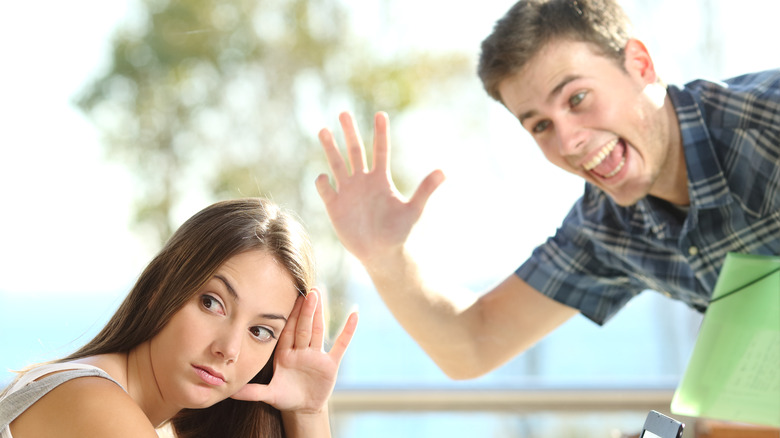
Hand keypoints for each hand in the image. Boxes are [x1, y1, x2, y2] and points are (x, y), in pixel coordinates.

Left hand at [230, 289, 357, 413]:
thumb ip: (252, 392)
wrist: (303, 408)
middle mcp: (301, 351)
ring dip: (319, 313)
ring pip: (317, 330)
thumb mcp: (269, 395)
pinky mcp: (331, 363)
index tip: (289, 298)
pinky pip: (341, 344)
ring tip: (319, 294)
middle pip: (303, 327)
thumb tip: (230, 391)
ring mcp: (316, 356)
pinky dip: (348, 330)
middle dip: (305, 310)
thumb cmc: (285, 398)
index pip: (287, 332)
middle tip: (307, 290)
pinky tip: (355, 315)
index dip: (288, 316)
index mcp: (285, 354)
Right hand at [315, 111, 444, 262]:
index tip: (380, 114)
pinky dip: (323, 182)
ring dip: (330, 148)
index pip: (380, 151)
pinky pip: (326, 189)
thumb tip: (444, 171)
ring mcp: (348, 193)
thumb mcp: (414, 210)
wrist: (382, 254)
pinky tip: (324, 177)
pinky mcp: (335, 206)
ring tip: (323, 130)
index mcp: (381, 180)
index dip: (380, 133)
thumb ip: (425, 190)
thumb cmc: (399, 233)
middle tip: (344, 112)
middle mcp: (363, 182)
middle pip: (355, 152)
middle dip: (350, 133)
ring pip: (337, 164)